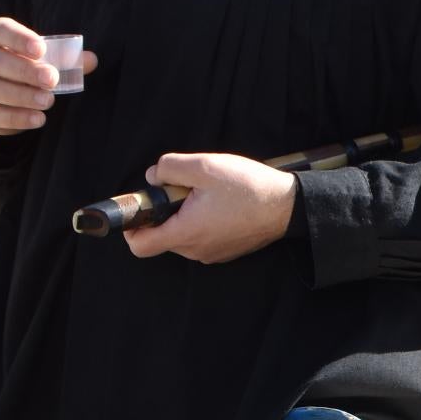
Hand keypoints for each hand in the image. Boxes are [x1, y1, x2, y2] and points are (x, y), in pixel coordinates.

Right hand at [0, 16, 90, 133]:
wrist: (4, 96)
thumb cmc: (28, 67)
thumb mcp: (46, 59)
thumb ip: (67, 59)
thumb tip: (91, 60)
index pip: (0, 30)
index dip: (19, 39)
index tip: (41, 49)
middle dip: (25, 71)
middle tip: (52, 80)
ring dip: (21, 96)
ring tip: (48, 102)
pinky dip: (14, 118)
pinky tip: (37, 119)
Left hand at [123, 151, 298, 264]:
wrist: (288, 206)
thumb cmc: (248, 187)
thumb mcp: (204, 166)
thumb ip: (169, 167)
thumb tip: (152, 177)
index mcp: (186, 232)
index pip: (140, 245)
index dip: (131, 227)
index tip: (141, 207)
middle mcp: (195, 250)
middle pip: (161, 236)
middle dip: (165, 212)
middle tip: (186, 189)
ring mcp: (211, 254)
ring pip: (182, 235)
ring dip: (185, 215)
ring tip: (208, 194)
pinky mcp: (225, 251)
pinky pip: (201, 238)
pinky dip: (202, 221)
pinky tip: (221, 204)